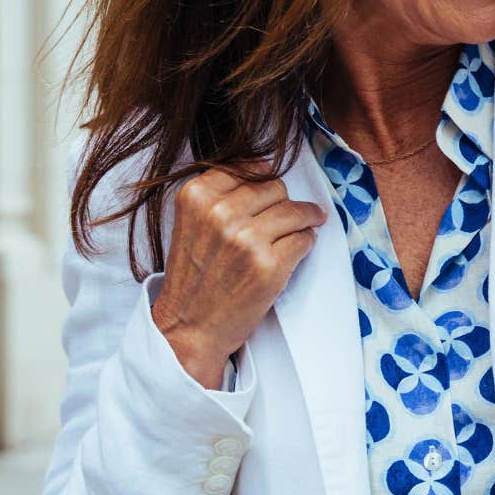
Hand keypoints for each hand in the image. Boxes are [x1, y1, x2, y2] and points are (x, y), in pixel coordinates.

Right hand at [152, 160, 326, 387]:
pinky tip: (294, 251)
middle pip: (275, 187)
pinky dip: (306, 243)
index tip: (267, 194)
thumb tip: (267, 166)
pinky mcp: (270, 265)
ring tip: (301, 228)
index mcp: (197, 197)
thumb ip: (220, 194)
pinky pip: (305, 238)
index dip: (262, 180)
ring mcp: (246, 239)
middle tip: (280, 220)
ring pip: (295, 210)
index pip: (247, 169)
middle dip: (282, 202)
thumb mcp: (191, 223)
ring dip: (304, 220)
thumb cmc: (193, 276)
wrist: (189, 327)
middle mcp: (220, 213)